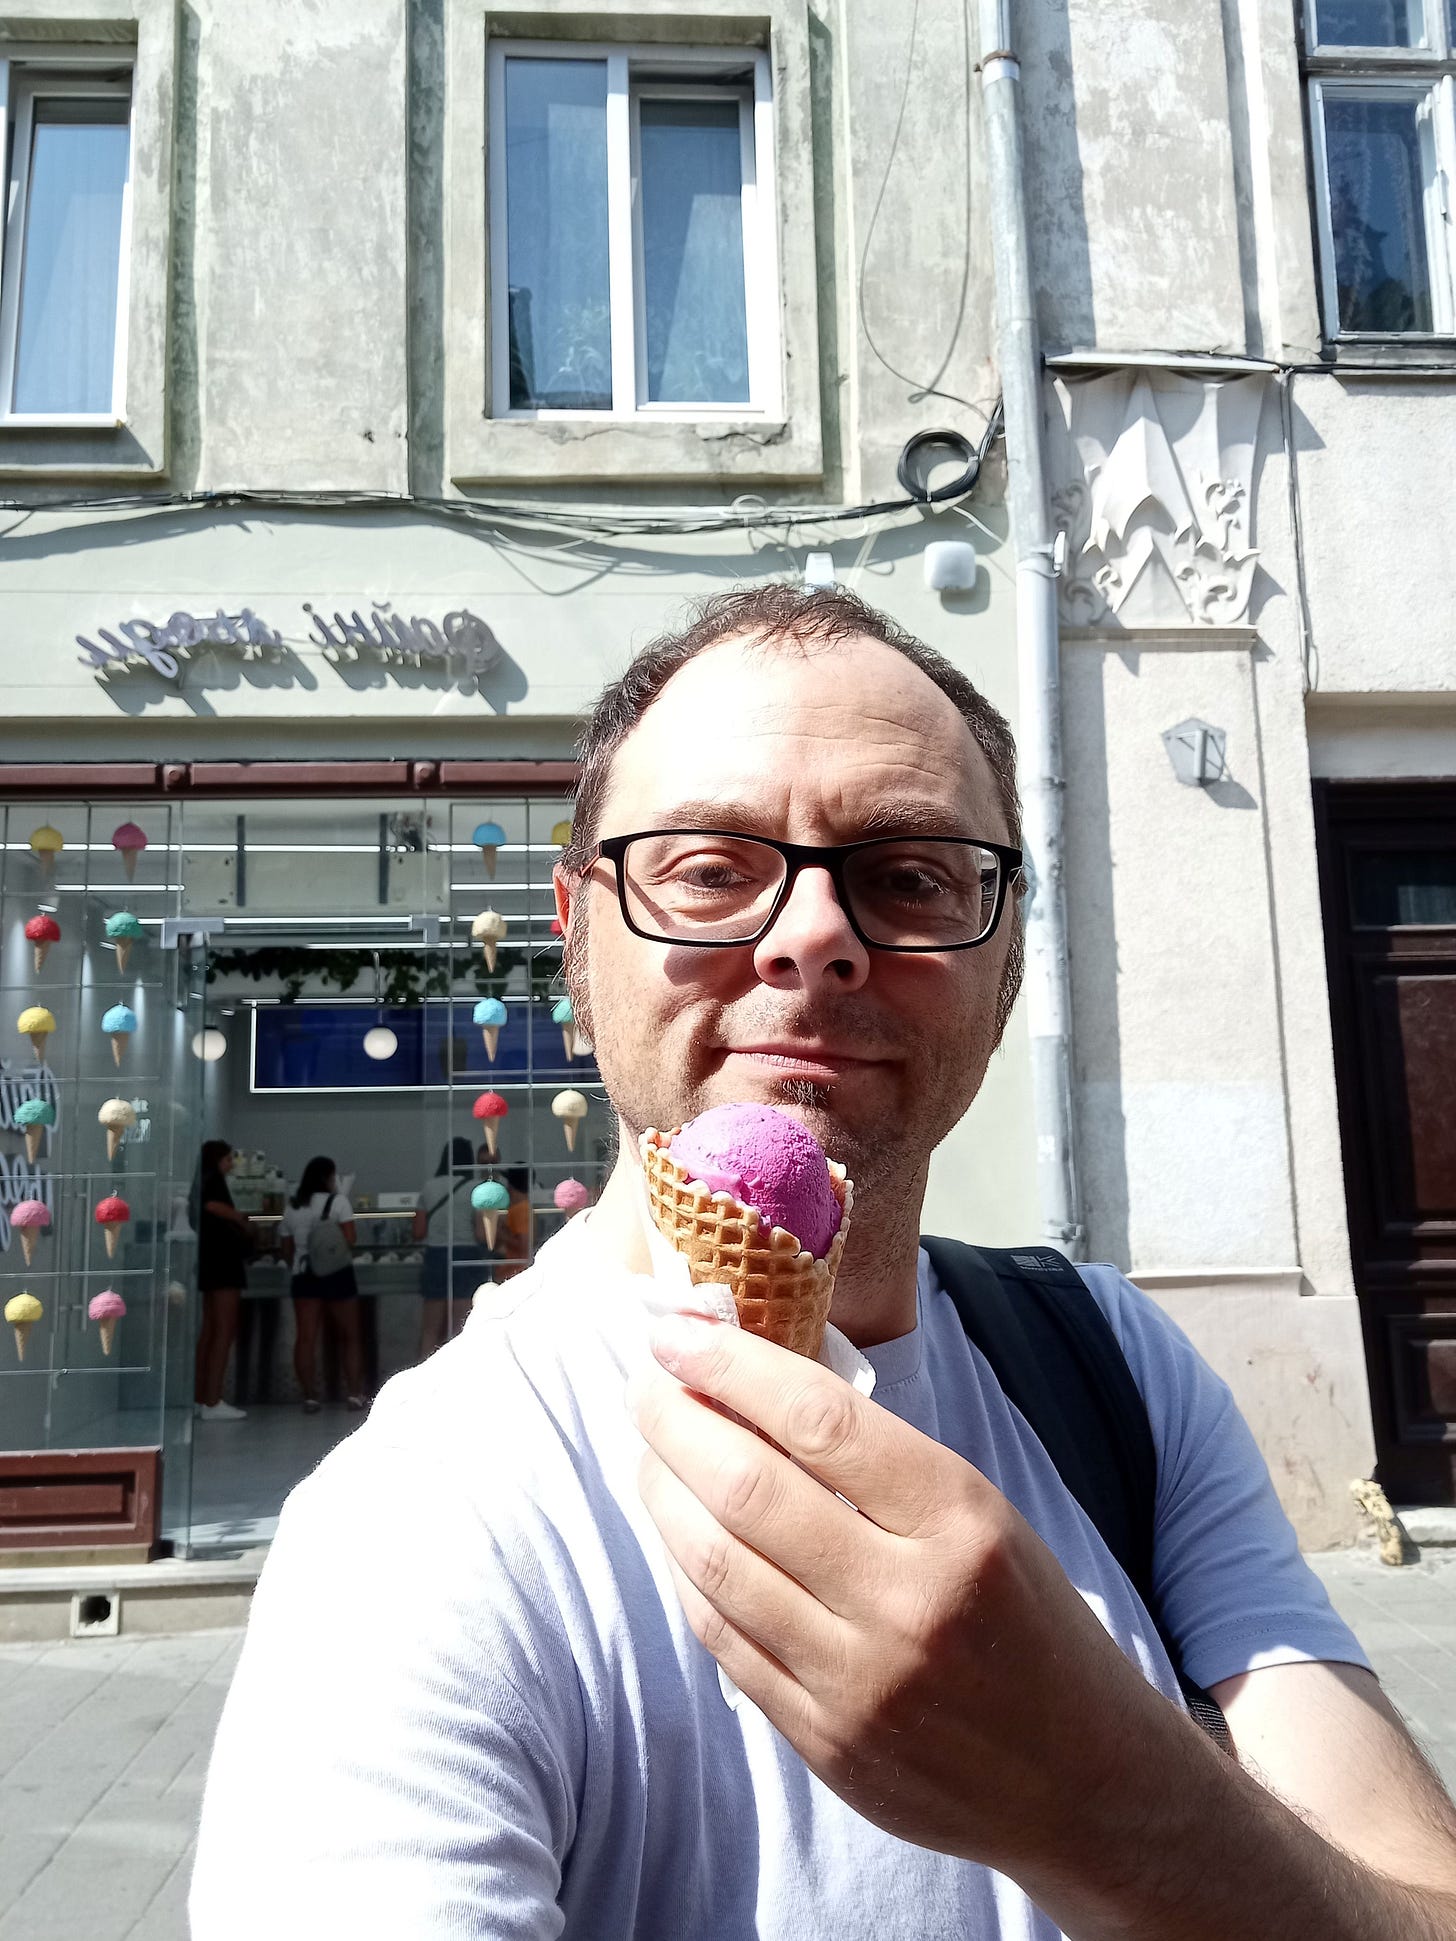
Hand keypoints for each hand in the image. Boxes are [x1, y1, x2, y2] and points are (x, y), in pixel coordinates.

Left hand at [629, 1312, 1183, 1879]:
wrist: (1084, 1780)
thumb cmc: (1026, 1618)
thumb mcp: (982, 1514)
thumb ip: (876, 1462)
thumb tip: (749, 1387)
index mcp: (961, 1520)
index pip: (819, 1420)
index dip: (731, 1367)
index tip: (677, 1334)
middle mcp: (909, 1600)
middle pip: (749, 1488)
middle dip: (676, 1421)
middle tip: (646, 1384)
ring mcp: (859, 1680)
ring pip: (717, 1564)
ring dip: (662, 1493)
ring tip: (648, 1451)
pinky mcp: (824, 1743)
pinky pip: (723, 1639)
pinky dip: (686, 1573)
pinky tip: (677, 1533)